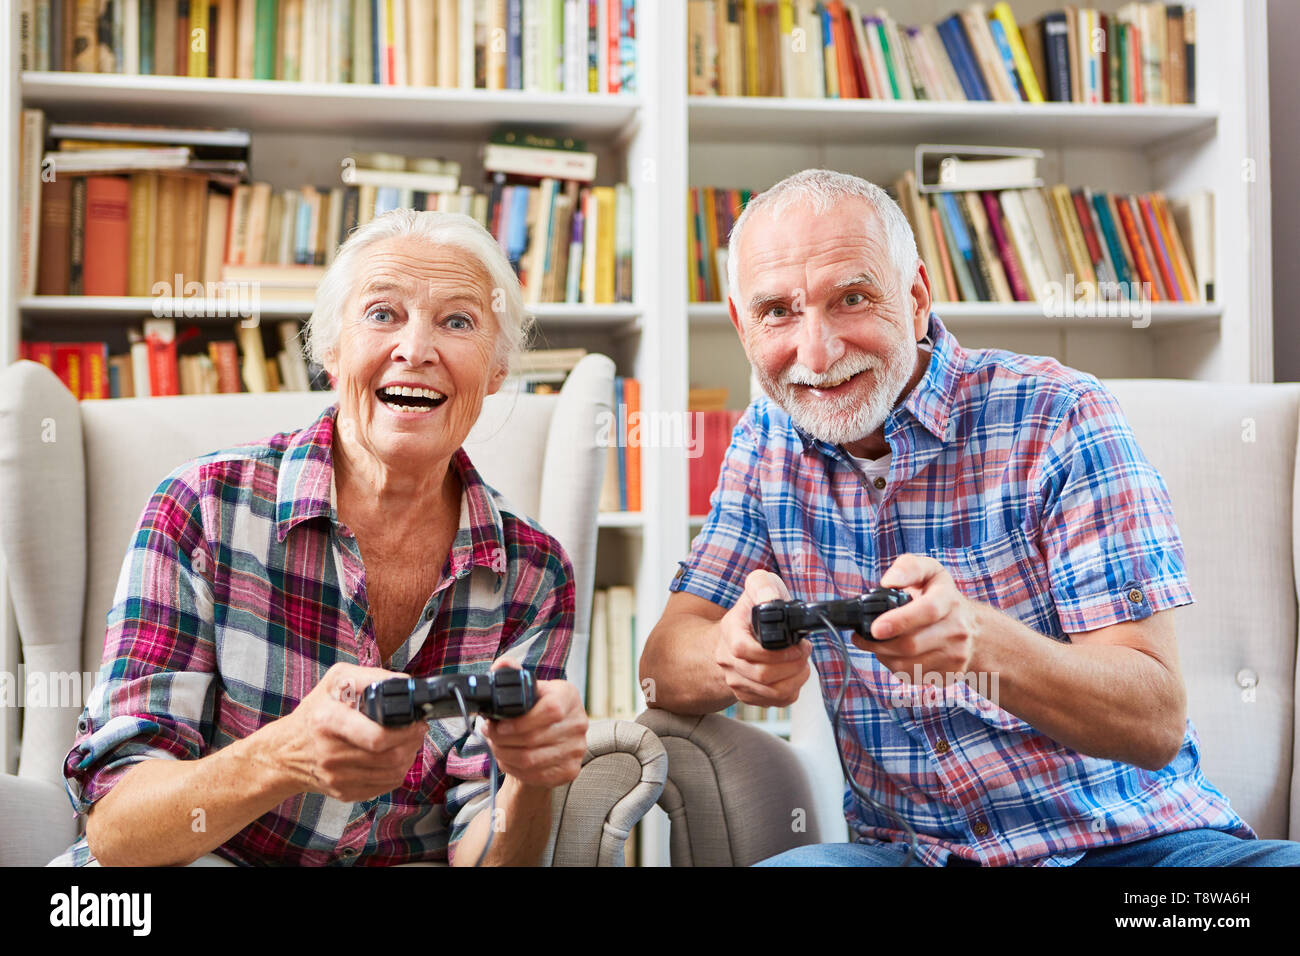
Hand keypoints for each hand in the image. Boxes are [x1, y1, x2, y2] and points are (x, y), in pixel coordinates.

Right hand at [272, 662, 428, 801]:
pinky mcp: (344, 792)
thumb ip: (372, 677)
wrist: (286, 752)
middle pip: (391, 756)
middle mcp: (331, 754)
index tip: (417, 720)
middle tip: (418, 729)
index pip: (377, 737)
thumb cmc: (315, 712)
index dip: (406, 730)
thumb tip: (407, 685)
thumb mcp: (336, 681)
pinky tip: (394, 756)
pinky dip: (397, 770)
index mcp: (328, 721)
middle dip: (413, 741)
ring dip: (409, 755)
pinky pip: (385, 786)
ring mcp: (338, 777)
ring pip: (393, 773)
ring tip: (408, 740)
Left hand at [480, 659, 588, 789]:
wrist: (552, 737)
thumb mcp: (528, 687)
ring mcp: (577, 748)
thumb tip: (502, 665)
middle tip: (489, 735)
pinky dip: (514, 769)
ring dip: (505, 755)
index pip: (550, 710)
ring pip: (532, 760)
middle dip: (503, 740)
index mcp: (568, 695)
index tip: (499, 725)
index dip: (521, 722)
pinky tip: (508, 759)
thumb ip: (512, 674)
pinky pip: (536, 775)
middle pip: (535, 738)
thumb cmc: (537, 709)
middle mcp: (578, 722)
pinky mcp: (571, 769)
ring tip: (496, 746)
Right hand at [714, 569, 811, 707]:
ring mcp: (736, 681)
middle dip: (794, 664)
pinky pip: (776, 701)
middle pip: (762, 676)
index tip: (796, 644)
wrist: (736, 634)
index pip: (744, 650)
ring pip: (772, 692)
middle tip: (804, 651)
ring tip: (802, 662)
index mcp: (729, 632)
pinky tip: (794, 673)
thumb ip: (763, 586)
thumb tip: (772, 600)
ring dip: (797, 678)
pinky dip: (794, 689)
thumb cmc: (751, 611)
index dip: (776, 653)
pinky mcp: (749, 695)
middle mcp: (728, 660)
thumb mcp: (758, 586)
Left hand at [863, 555, 979, 679]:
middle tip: (861, 637)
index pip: (927, 611)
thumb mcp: (929, 571)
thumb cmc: (942, 598)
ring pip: (908, 664)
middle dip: (878, 644)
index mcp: (948, 600)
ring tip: (876, 645)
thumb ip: (908, 568)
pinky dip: (896, 668)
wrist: (974, 630)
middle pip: (912, 644)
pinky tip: (893, 655)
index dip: (899, 621)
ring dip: (883, 656)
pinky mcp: (950, 674)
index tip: (875, 628)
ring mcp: (956, 655)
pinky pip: (913, 676)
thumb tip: (888, 582)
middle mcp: (957, 629)